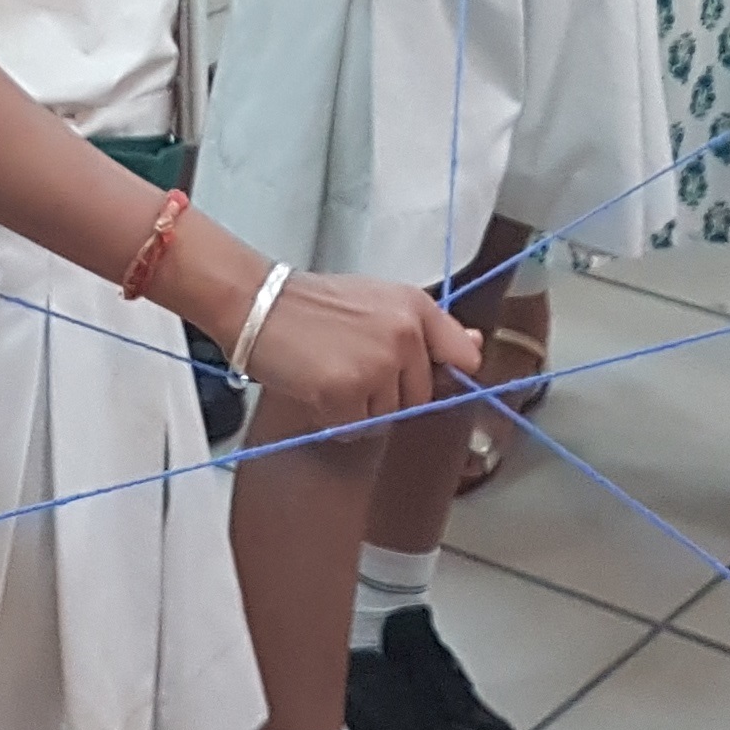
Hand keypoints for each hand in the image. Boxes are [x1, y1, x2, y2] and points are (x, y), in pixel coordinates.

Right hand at [222, 270, 481, 435]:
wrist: (257, 303)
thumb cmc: (313, 305)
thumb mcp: (377, 301)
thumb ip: (427, 328)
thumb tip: (473, 346)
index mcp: (415, 307)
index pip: (462, 357)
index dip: (441, 375)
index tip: (416, 376)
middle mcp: (404, 334)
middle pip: (419, 397)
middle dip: (387, 394)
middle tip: (349, 366)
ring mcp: (377, 364)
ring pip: (387, 416)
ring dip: (359, 408)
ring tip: (330, 373)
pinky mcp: (347, 392)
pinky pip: (355, 429)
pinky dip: (335, 419)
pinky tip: (317, 389)